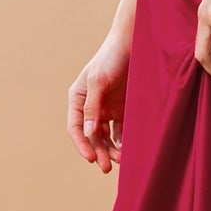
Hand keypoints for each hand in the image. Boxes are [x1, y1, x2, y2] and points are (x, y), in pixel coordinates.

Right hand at [69, 33, 129, 172]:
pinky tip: (129, 149)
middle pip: (92, 135)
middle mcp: (91, 106)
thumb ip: (92, 107)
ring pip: (107, 136)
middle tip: (107, 167)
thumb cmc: (112, 57)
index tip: (91, 158)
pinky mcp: (124, 109)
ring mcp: (108, 108)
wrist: (135, 43)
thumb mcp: (99, 81)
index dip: (81, 144)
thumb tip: (88, 133)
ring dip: (111, 149)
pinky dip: (124, 141)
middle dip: (98, 151)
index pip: (75, 127)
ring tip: (120, 160)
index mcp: (78, 98)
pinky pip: (122, 130)